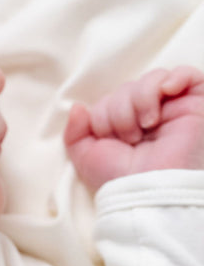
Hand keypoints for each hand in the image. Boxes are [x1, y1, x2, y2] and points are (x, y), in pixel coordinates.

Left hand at [64, 66, 203, 191]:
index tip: (110, 138)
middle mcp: (152, 117)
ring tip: (146, 125)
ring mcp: (176, 111)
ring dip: (140, 99)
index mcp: (128, 126)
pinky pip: (190, 75)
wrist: (150, 190)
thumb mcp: (87, 158)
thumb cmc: (120, 180)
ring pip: (153, 80)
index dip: (104, 114)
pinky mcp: (198, 107)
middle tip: (130, 137)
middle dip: (120, 110)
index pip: (111, 99)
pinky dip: (175, 77)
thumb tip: (78, 107)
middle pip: (129, 88)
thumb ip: (75, 132)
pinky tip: (166, 92)